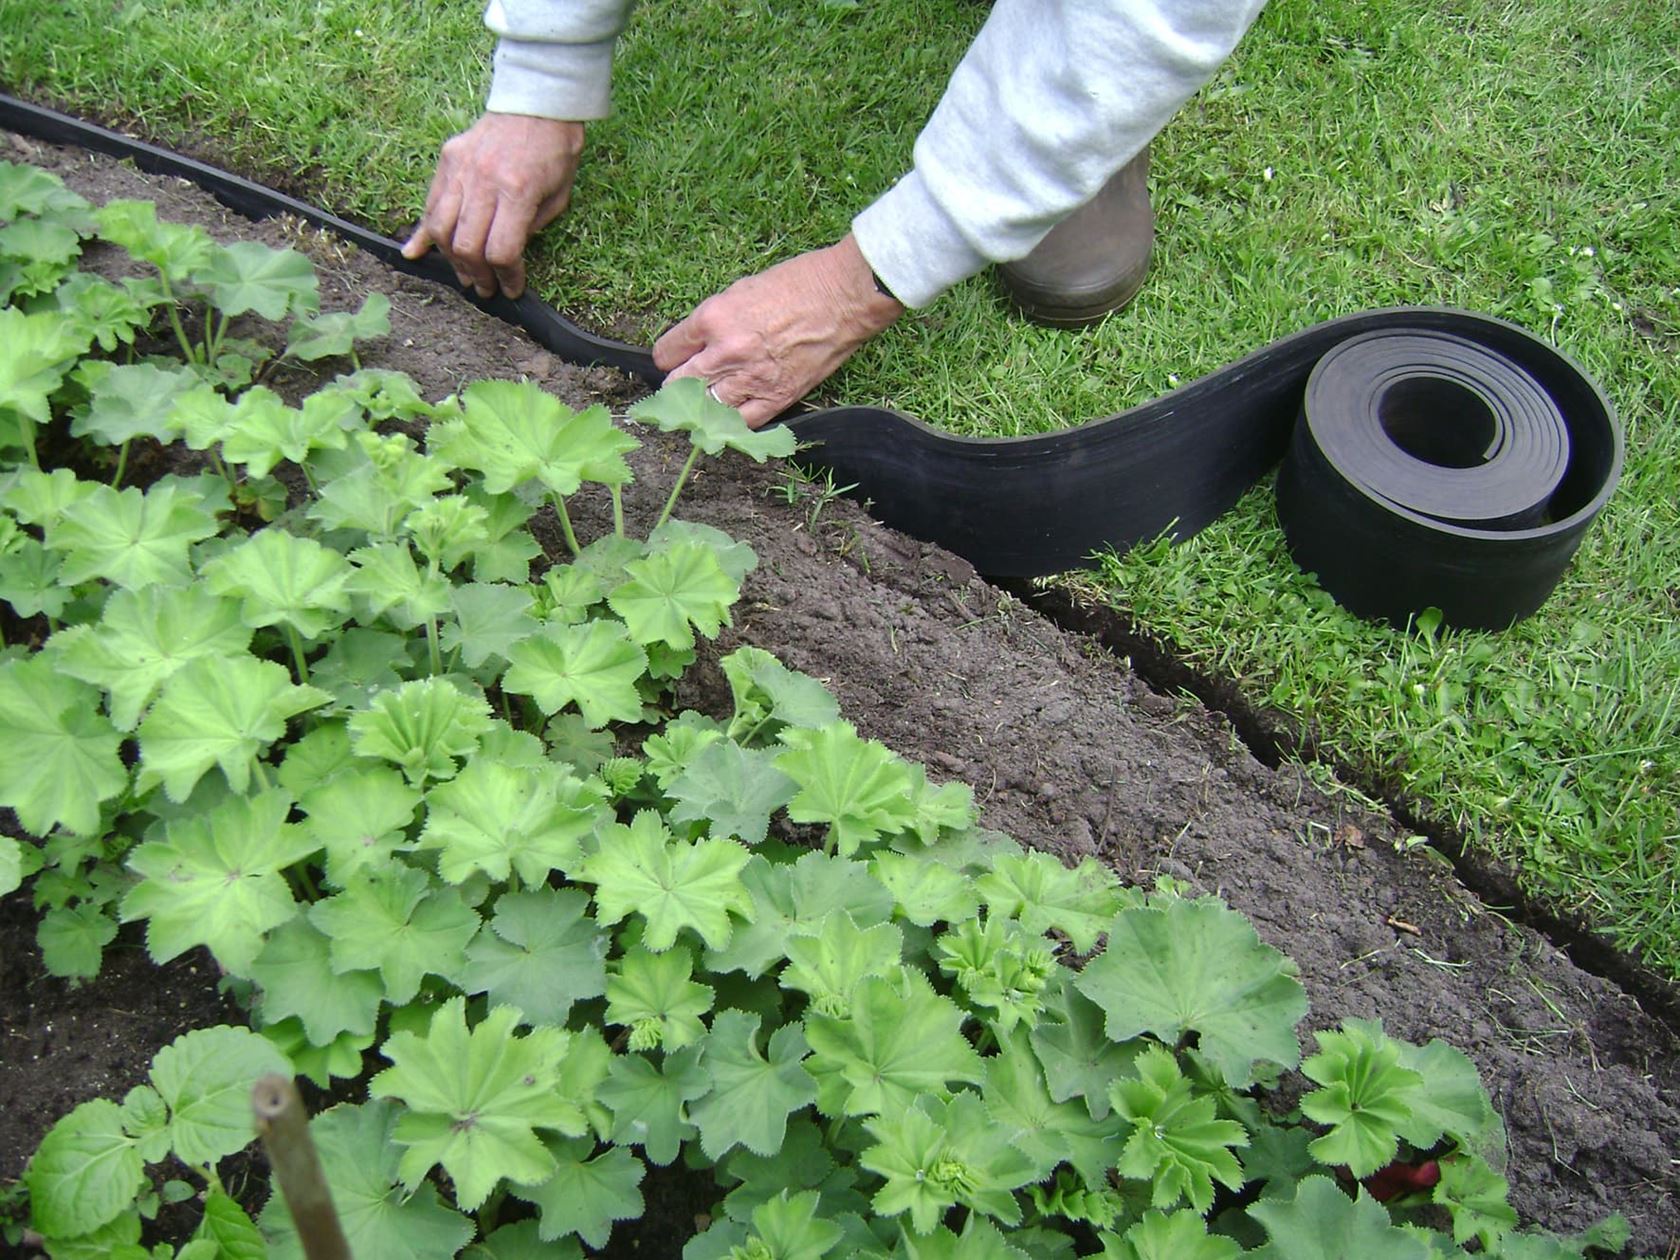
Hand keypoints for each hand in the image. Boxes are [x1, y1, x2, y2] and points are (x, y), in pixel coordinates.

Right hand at [401, 113, 584, 298]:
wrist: (538, 103)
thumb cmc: (556, 152)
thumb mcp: (558, 197)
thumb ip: (530, 228)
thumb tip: (506, 257)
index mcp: (518, 192)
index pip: (501, 251)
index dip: (506, 276)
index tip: (511, 288)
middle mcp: (484, 181)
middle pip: (468, 245)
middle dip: (477, 275)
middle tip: (486, 288)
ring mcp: (462, 169)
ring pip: (442, 227)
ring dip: (451, 259)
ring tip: (464, 274)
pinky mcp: (448, 160)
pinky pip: (431, 203)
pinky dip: (424, 231)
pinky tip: (415, 253)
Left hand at [653, 233, 904, 427]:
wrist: (843, 296)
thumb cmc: (796, 284)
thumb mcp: (739, 290)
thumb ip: (713, 321)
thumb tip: (696, 344)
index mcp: (712, 319)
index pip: (666, 353)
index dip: (668, 357)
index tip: (673, 360)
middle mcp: (726, 352)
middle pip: (679, 385)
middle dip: (676, 387)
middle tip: (679, 390)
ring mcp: (751, 378)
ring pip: (707, 409)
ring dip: (702, 408)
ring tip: (703, 406)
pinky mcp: (777, 397)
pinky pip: (742, 422)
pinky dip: (733, 422)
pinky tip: (730, 417)